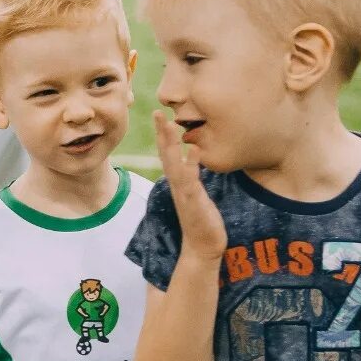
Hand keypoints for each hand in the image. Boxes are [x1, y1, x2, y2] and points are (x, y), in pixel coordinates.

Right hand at [153, 110, 226, 260]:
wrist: (202, 248)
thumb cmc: (203, 221)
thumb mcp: (197, 194)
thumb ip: (193, 177)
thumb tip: (195, 157)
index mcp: (179, 182)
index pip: (168, 154)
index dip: (163, 135)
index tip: (160, 115)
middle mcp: (177, 185)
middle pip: (166, 155)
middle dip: (162, 133)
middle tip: (157, 112)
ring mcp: (184, 193)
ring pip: (174, 164)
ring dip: (171, 144)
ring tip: (170, 124)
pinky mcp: (194, 201)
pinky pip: (190, 180)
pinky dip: (191, 164)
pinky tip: (194, 150)